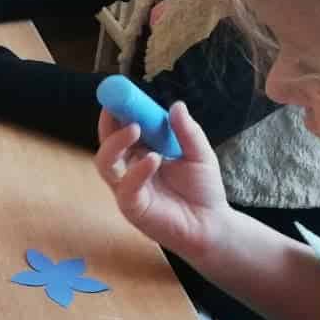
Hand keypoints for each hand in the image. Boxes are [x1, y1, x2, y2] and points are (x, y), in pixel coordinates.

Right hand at [95, 100, 230, 263]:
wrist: (213, 225)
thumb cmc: (203, 190)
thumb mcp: (200, 154)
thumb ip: (187, 132)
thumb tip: (176, 105)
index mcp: (142, 153)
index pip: (123, 130)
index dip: (119, 112)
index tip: (120, 94)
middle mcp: (129, 168)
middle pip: (106, 143)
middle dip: (108, 124)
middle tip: (117, 107)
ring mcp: (128, 188)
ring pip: (105, 163)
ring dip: (115, 143)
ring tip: (134, 128)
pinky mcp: (132, 207)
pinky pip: (126, 187)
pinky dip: (137, 170)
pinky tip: (153, 159)